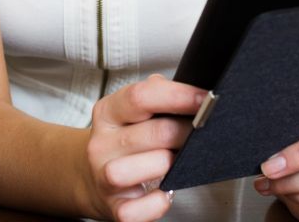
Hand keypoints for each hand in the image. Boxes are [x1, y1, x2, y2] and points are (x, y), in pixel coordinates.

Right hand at [83, 74, 205, 221]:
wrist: (92, 180)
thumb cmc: (125, 143)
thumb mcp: (131, 113)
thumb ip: (155, 95)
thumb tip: (190, 90)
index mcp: (108, 113)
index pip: (141, 96)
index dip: (179, 96)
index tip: (206, 99)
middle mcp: (101, 143)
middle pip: (153, 133)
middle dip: (186, 133)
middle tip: (203, 133)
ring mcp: (104, 177)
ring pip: (132, 170)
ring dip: (166, 165)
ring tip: (178, 163)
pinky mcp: (114, 208)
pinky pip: (137, 210)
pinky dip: (157, 203)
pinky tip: (165, 192)